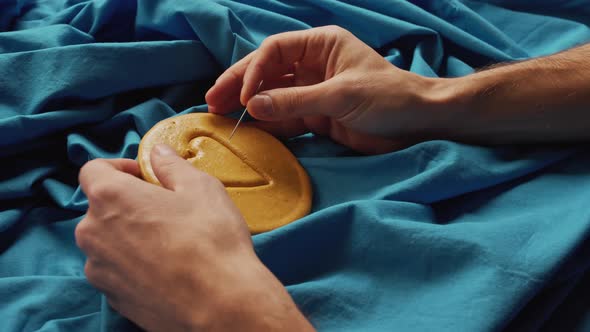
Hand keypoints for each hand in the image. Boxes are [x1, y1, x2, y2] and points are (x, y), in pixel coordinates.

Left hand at [75, 145, 312, 330]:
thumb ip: (171, 165)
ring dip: (130, 235)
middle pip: (100, 207)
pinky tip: (167, 267)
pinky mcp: (112, 297)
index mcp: (110, 198)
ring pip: (108, 241)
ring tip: (169, 241)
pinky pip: (117, 271)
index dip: (119, 167)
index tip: (144, 175)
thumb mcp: (200, 187)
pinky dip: (134, 264)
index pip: (93, 170)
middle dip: (128, 202)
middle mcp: (93, 233)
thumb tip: (158, 152)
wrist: (220, 303)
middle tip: (165, 208)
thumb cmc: (211, 240)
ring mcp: (100, 270)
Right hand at [206, 25, 442, 153]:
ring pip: (272, 95)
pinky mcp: (317, 115)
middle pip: (267, 72)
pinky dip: (268, 124)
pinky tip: (249, 128)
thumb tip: (254, 106)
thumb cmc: (387, 98)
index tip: (243, 95)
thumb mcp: (340, 95)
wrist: (417, 124)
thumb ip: (295, 101)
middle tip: (212, 101)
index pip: (275, 51)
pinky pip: (285, 117)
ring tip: (221, 115)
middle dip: (240, 85)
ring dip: (249, 105)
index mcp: (320, 45)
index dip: (253, 70)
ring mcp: (313, 91)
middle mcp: (312, 65)